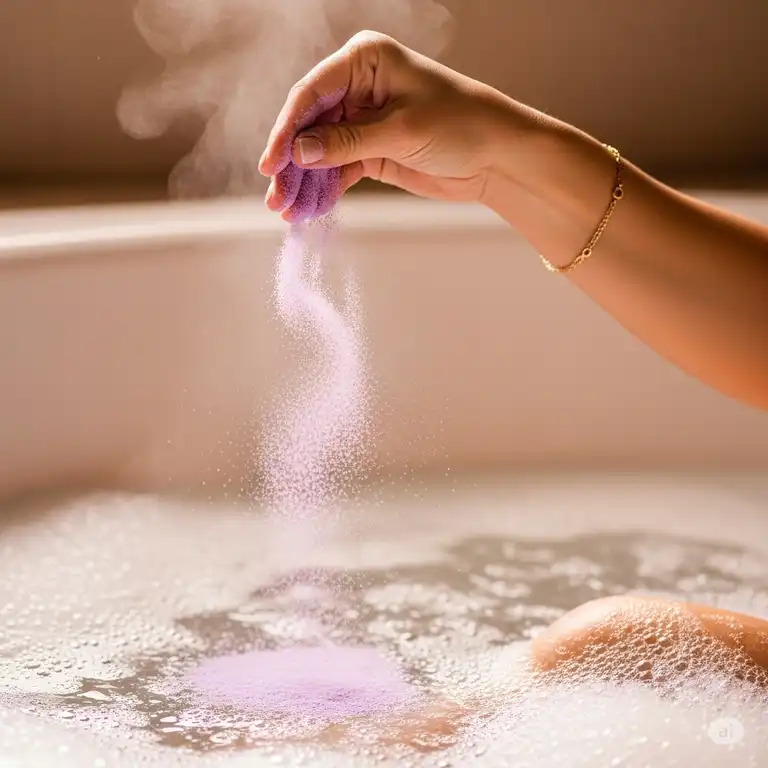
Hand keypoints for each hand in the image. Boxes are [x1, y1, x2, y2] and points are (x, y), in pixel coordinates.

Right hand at [258, 31, 529, 220]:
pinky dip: (324, 189)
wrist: (497, 155)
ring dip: (303, 182)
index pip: (311, 93)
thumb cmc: (460, 124)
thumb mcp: (400, 131)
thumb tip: (299, 153)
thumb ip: (347, 142)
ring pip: (319, 152)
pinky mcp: (370, 151)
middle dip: (291, 163)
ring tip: (287, 211)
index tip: (271, 164)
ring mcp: (362, 120)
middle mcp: (358, 86)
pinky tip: (309, 210)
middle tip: (276, 197)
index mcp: (364, 60)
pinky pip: (337, 170)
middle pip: (309, 126)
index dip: (286, 130)